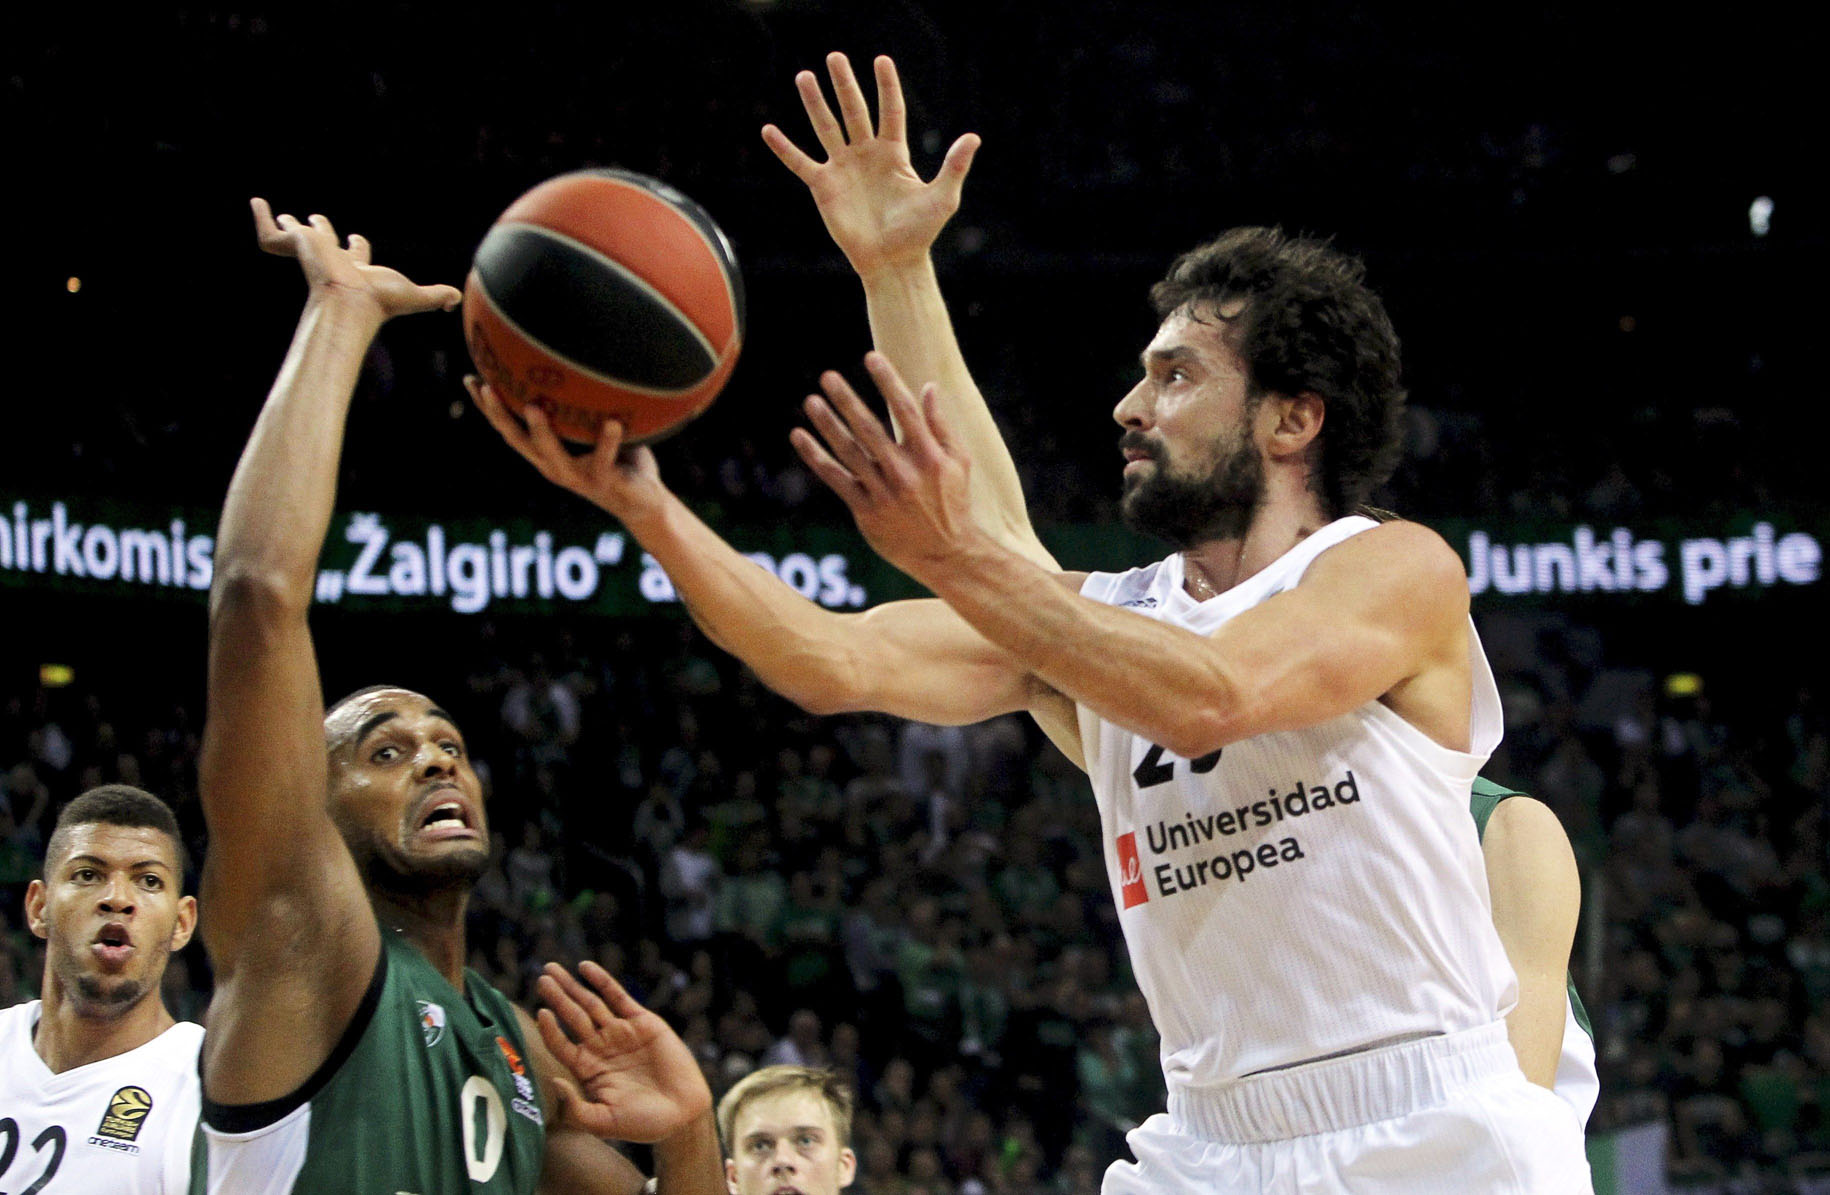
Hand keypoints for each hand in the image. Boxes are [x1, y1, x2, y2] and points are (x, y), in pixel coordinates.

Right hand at [251, 198, 459, 320]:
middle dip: (321, 232)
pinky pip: (268, 235)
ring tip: (281, 217)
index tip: (356, 238)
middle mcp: (332, 259)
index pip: (356, 252)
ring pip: (295, 239)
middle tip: (315, 219)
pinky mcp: (294, 247)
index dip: (357, 246)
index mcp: (356, 268)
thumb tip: (457, 300)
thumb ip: (435, 296)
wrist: (349, 302)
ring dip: (288, 228)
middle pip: (325, 242)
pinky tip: (255, 203)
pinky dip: (260, 220)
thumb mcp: (414, 296)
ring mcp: (312, 254)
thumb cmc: (378, 301)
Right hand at [465, 377, 669, 527]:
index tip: (470, 378)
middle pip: (517, 440)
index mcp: (546, 454)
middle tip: (485, 387)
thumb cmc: (620, 459)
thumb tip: (578, 360)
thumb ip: (583, 406)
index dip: (487, 407)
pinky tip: (612, 421)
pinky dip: (608, 440)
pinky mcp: (603, 482)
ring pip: (551, 454)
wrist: (644, 504)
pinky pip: (604, 458)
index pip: (509, 428)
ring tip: (532, 406)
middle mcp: (554, 466)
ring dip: (540, 430)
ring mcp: (577, 477)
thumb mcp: (595, 430)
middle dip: (498, 414)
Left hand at [535, 960, 711, 1142]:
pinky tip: (585, 967)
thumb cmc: (643, 1124)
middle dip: (556, 997)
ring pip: (591, 1003)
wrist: (683, 1112)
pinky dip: (602, 981)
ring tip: (551, 970)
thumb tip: (552, 1082)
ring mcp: (620, 1033)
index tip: (540, 1013)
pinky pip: (618, 997)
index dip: (550, 1029)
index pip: (561, 1044)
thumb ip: (575, 1108)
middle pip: (572, 1017)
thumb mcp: (603, 1122)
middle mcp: (601, 1048)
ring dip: (572, 987)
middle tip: (541, 978)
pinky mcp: (642, 1022)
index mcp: (588, 1070)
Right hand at [761, 53, 979, 279]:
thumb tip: (973, 137)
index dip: (887, 86)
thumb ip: (954, 166)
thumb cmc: (919, 232)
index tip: (881, 60)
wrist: (892, 262)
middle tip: (835, 57)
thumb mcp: (942, 198)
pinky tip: (768, 130)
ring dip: (815, 103)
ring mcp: (843, 169)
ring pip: (826, 128)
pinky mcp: (824, 187)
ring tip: (804, 76)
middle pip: (854, 111)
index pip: (889, 111)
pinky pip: (800, 163)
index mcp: (893, 153)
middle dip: (844, 84)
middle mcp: (866, 155)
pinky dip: (785, 148)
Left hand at [790, 352, 981, 579]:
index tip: (871, 357)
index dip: (887, 381)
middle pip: (870, 429)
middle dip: (847, 400)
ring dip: (827, 424)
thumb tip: (927, 387)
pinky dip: (816, 457)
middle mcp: (904, 473)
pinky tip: (800, 436)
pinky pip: (836, 479)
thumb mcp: (959, 462)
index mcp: (929, 457)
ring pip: (849, 452)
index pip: (904, 410)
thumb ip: (941, 426)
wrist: (946, 554)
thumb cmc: (954, 502)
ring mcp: (883, 493)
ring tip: (810, 401)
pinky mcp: (866, 511)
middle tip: (827, 376)